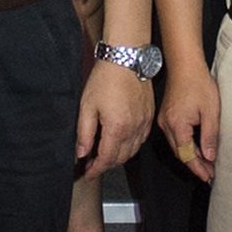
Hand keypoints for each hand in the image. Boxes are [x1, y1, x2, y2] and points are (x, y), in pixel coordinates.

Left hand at [73, 59, 156, 178]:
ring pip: (132, 151)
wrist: (126, 57)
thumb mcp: (87, 106)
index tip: (86, 174)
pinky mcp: (149, 116)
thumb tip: (81, 154)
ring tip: (104, 155)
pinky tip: (120, 142)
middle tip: (92, 165)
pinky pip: (141, 140)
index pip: (106, 159)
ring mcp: (144, 123)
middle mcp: (134, 129)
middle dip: (105, 165)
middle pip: (120, 158)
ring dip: (118, 158)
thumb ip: (84, 133)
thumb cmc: (105, 78)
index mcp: (117, 128)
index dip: (95, 170)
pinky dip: (130, 147)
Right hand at [161, 58, 222, 181]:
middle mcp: (167, 126)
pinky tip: (196, 148)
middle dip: (195, 166)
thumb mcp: (210, 111)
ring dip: (190, 156)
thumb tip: (209, 156)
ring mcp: (164, 121)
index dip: (198, 168)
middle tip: (209, 175)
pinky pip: (175, 137)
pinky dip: (186, 146)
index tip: (208, 177)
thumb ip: (210, 136)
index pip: (187, 155)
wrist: (184, 65)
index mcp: (177, 125)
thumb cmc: (198, 83)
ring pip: (177, 146)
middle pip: (180, 153)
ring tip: (205, 164)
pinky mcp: (166, 116)